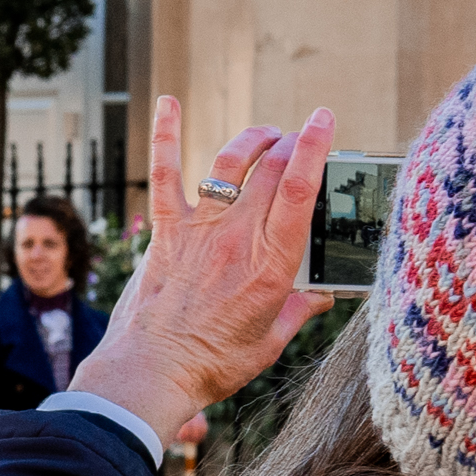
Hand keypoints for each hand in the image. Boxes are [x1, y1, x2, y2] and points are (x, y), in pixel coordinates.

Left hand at [70, 95, 336, 444]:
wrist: (151, 372)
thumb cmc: (212, 365)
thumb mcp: (270, 342)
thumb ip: (299, 310)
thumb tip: (323, 296)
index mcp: (272, 267)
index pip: (301, 192)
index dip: (316, 148)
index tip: (324, 120)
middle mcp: (238, 239)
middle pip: (272, 171)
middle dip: (291, 143)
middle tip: (300, 138)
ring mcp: (199, 230)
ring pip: (229, 163)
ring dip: (251, 139)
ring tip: (265, 135)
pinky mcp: (166, 231)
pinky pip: (166, 173)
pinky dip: (167, 135)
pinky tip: (168, 103)